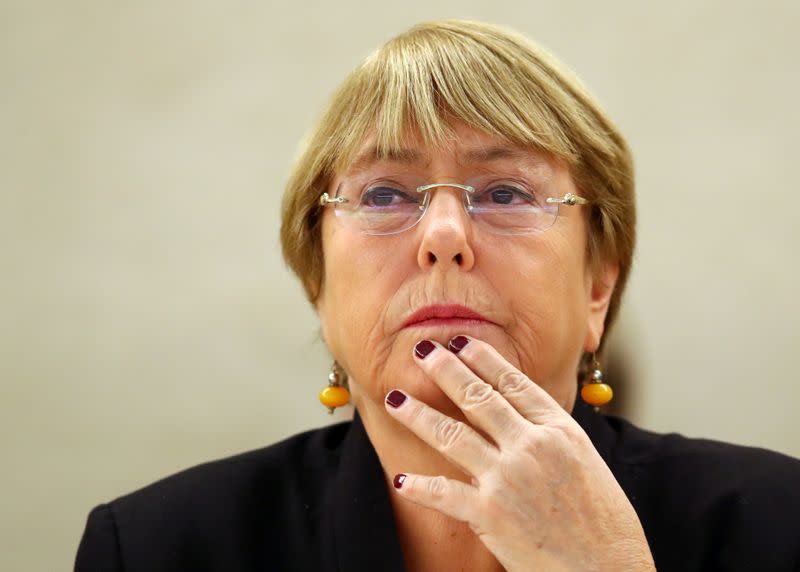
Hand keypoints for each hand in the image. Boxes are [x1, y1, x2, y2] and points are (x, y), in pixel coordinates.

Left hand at [384, 336, 654, 571]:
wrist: (610, 571)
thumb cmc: (605, 524)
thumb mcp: (587, 463)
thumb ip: (552, 437)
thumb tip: (522, 419)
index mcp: (560, 430)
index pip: (513, 383)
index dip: (482, 360)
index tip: (460, 342)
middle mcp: (532, 446)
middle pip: (478, 398)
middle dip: (445, 371)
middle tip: (422, 350)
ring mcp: (508, 477)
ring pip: (452, 435)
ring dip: (418, 415)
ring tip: (395, 400)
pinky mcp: (490, 513)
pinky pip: (444, 493)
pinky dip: (421, 487)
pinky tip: (402, 479)